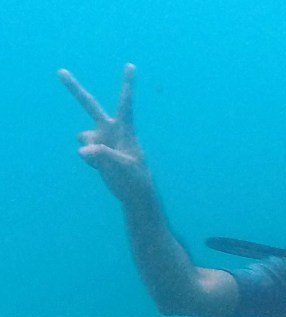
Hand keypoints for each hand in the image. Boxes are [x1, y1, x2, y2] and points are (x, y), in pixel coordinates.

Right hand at [59, 64, 152, 204]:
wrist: (134, 193)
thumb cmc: (136, 178)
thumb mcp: (123, 166)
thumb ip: (104, 155)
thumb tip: (83, 149)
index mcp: (125, 129)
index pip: (126, 103)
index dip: (127, 84)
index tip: (130, 65)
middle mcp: (111, 130)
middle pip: (91, 106)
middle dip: (75, 90)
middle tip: (61, 71)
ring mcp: (102, 140)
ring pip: (83, 137)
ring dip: (90, 148)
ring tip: (106, 162)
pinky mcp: (96, 152)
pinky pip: (84, 152)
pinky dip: (89, 161)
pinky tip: (102, 168)